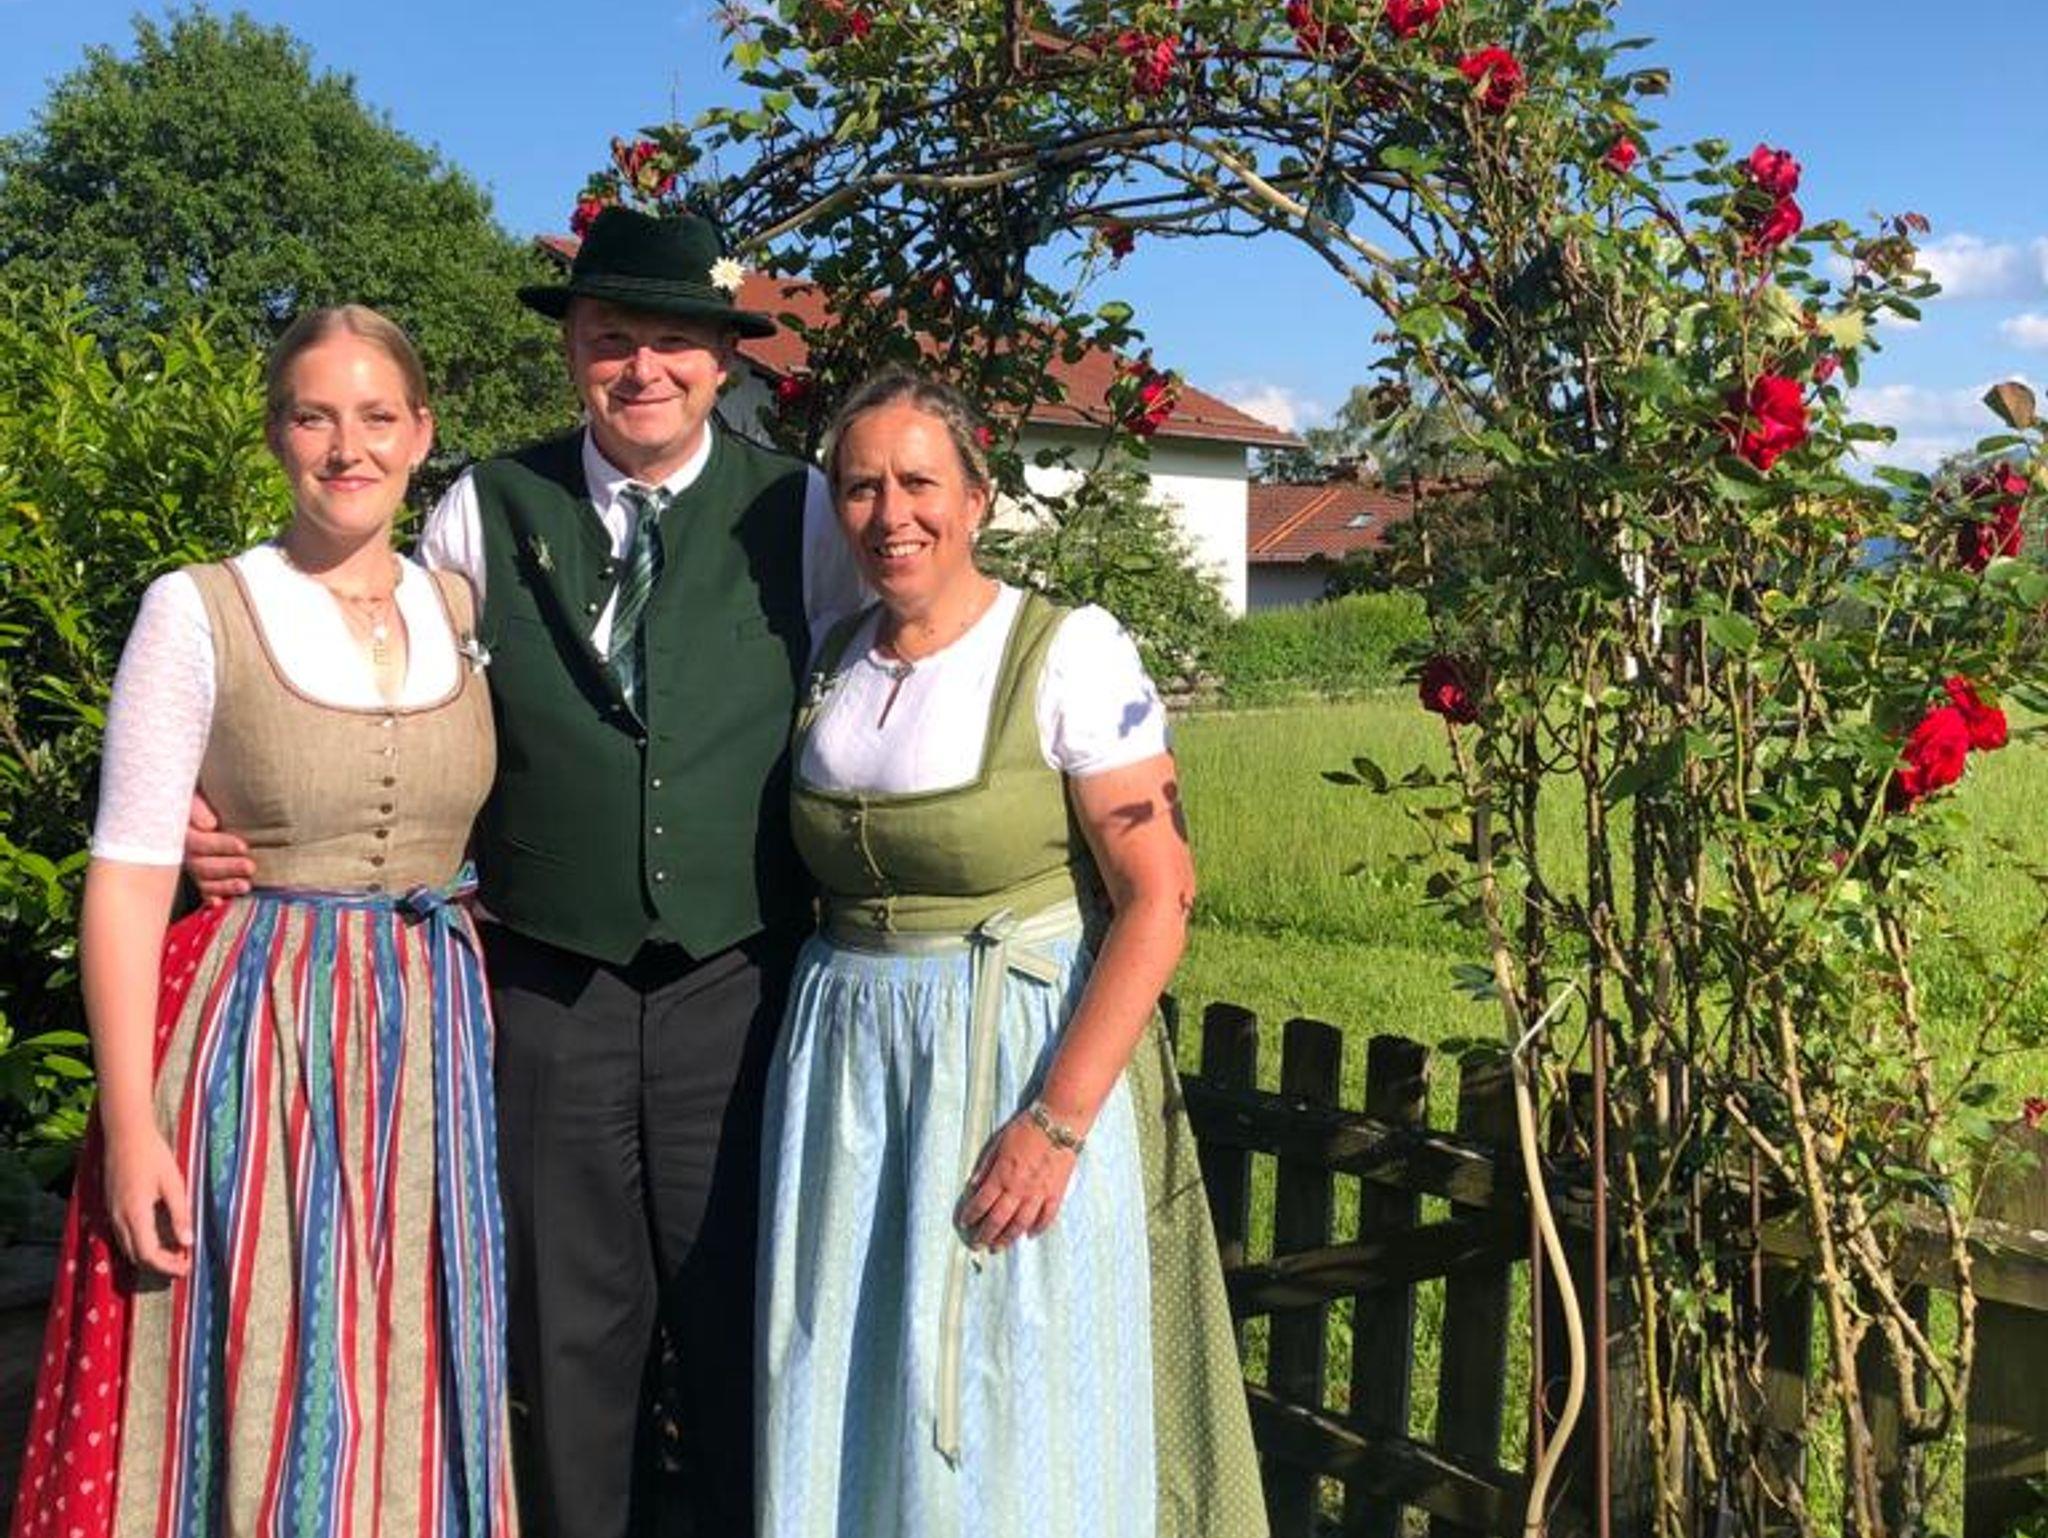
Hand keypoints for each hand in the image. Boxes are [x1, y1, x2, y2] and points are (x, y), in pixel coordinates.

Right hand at [102, 1118, 192, 1277]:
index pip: (148, 1254)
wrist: (125, 1135)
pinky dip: (139, 1246)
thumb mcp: (174, 1183)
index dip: (167, 1266)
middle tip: (184, 1265)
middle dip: (160, 1266)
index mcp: (135, 1213)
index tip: (187, 1268)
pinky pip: (122, 1237)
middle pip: (136, 1257)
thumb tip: (188, 1243)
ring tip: (175, 1255)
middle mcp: (119, 1218)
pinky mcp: (110, 1207)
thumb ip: (180, 1214)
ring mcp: (111, 1213)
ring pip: (127, 1249)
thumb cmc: (153, 1155)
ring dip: (150, 1257)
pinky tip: (157, 1240)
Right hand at [184, 792, 252, 901]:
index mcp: (179, 831)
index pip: (198, 843)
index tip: (243, 846)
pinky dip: (208, 897)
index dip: (220, 845)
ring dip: (224, 885)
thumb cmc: (193, 794)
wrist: (181, 797)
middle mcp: (181, 850)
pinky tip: (219, 903)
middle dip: (227, 868)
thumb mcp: (190, 792)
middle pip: (201, 865)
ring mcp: (187, 864)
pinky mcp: (194, 873)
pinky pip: (199, 889)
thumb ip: (197, 806)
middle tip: (251, 867)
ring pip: (202, 880)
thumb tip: (209, 825)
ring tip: (246, 886)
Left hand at [956, 1112, 1077, 1251]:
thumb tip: (973, 1186)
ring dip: (1007, 1238)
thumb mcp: (998, 1143)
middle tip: (977, 1245)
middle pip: (998, 1220)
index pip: (981, 1203)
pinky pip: (1046, 1217)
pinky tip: (1029, 1235)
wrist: (1059, 1123)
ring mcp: (1038, 1194)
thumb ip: (985, 1166)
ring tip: (998, 1247)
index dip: (970, 1216)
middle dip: (984, 1235)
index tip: (964, 1224)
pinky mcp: (1056, 1193)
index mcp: (1002, 1176)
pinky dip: (1038, 1229)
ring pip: (1020, 1224)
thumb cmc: (1026, 1128)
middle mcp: (1018, 1190)